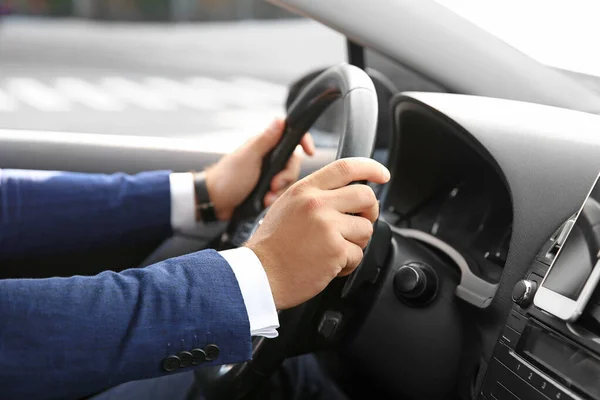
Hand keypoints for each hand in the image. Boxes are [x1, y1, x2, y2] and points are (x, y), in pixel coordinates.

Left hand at [205, 118, 313, 220]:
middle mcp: (269, 156)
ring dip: (279, 190)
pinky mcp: (266, 187)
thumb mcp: (248, 157)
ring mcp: (268, 172)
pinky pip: (280, 191)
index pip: (291, 136)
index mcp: (265, 144)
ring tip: (266, 198)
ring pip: (288, 179)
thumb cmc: (228, 177)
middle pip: (293, 162)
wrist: (214, 201)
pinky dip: (274, 198)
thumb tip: (280, 119)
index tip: (310, 152)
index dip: (304, 141)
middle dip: (286, 176)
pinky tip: (264, 202)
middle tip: (274, 185)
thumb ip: (265, 140)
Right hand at [245, 158, 390, 309]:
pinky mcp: (335, 250)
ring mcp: (327, 227)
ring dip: (356, 243)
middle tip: (361, 222)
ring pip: (366, 228)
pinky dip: (347, 264)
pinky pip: (358, 254)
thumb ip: (314, 196)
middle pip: (366, 196)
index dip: (370, 168)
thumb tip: (345, 194)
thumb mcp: (287, 206)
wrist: (259, 275)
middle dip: (370, 211)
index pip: (345, 167)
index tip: (382, 175)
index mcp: (305, 190)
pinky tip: (328, 265)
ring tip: (333, 249)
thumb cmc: (271, 246)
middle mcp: (317, 204)